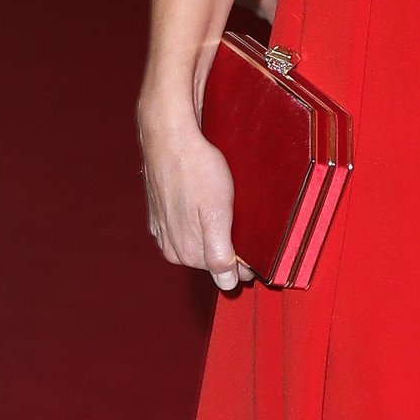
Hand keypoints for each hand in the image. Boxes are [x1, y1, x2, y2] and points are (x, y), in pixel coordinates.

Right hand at [139, 107, 254, 291]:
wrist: (169, 135)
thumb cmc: (196, 169)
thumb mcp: (216, 214)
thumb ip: (220, 253)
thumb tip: (228, 284)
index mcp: (186, 252)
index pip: (223, 270)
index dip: (245, 262)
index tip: (260, 251)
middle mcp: (171, 246)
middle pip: (209, 257)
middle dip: (229, 248)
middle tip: (248, 228)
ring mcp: (163, 228)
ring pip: (198, 241)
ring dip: (215, 233)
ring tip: (230, 211)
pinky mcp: (160, 211)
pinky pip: (185, 225)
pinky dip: (199, 220)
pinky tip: (207, 203)